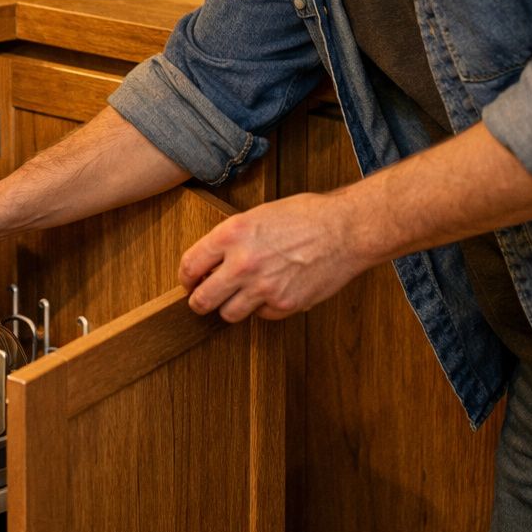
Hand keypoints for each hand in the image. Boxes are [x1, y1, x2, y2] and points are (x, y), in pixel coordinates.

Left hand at [177, 191, 374, 321]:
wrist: (345, 230)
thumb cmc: (305, 216)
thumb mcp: (258, 215)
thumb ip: (232, 238)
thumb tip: (212, 259)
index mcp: (231, 234)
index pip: (189, 265)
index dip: (186, 277)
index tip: (189, 282)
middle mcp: (242, 263)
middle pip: (202, 299)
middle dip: (198, 301)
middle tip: (201, 300)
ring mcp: (263, 287)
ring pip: (228, 313)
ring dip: (230, 307)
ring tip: (238, 297)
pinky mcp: (284, 304)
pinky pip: (260, 316)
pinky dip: (261, 309)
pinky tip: (270, 293)